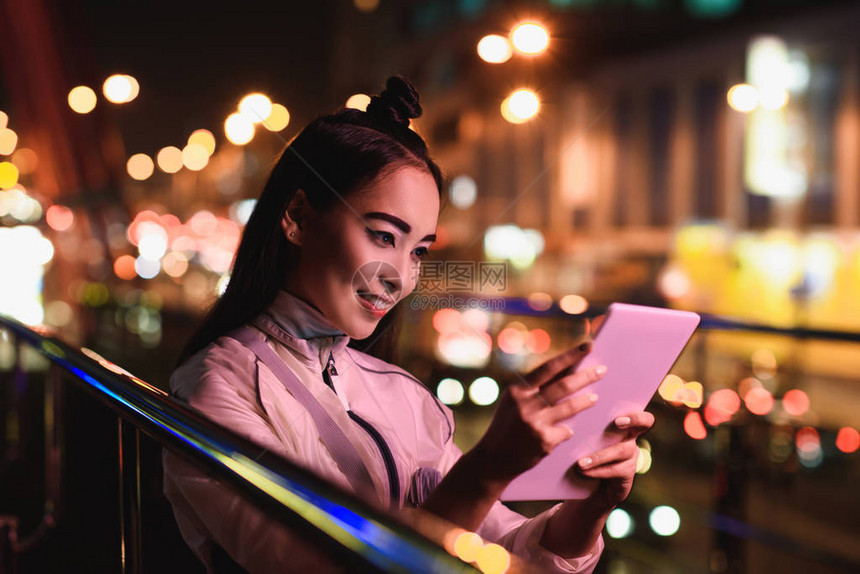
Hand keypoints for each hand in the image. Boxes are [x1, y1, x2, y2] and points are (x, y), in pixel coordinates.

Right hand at [472, 343, 604, 482]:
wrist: (493, 459)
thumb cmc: (505, 426)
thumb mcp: (512, 401)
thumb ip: (533, 388)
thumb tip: (564, 371)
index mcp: (518, 390)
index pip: (549, 367)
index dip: (571, 355)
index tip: (589, 345)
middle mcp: (526, 404)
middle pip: (564, 385)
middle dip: (586, 376)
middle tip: (603, 370)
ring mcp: (536, 423)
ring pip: (570, 407)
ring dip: (585, 401)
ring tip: (594, 397)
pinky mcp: (545, 441)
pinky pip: (565, 431)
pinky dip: (567, 430)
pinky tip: (565, 431)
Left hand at [576, 410, 654, 510]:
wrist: (591, 486)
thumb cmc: (585, 450)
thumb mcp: (585, 435)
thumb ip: (585, 422)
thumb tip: (569, 409)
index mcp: (621, 421)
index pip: (635, 408)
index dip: (635, 412)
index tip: (618, 415)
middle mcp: (631, 436)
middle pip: (645, 422)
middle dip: (633, 419)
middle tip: (616, 422)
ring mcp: (632, 455)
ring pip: (621, 450)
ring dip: (599, 456)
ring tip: (580, 462)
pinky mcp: (627, 473)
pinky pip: (614, 470)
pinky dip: (596, 470)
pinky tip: (583, 471)